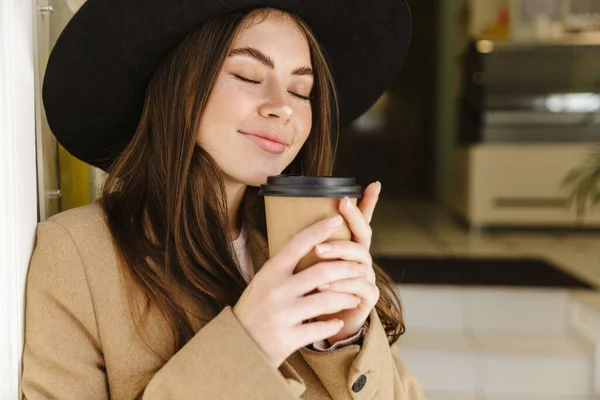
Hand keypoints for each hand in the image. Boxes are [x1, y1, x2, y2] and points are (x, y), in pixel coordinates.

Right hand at [233, 215, 366, 368]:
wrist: (239, 345)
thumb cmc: (255, 308)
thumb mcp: (262, 281)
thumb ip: (284, 267)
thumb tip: (312, 243)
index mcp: (270, 272)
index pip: (298, 244)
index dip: (319, 229)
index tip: (337, 219)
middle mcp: (276, 290)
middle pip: (322, 271)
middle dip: (348, 268)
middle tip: (362, 267)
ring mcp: (283, 314)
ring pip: (327, 300)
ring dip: (347, 297)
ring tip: (355, 296)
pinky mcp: (288, 338)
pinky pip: (321, 327)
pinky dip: (334, 323)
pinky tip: (338, 321)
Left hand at [312, 181, 381, 343]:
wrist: (322, 322)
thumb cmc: (313, 290)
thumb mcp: (307, 264)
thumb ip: (306, 244)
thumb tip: (284, 215)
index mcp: (349, 246)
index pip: (361, 220)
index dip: (369, 203)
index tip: (372, 184)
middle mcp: (362, 258)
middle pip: (362, 236)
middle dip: (350, 224)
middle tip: (331, 217)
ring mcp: (367, 276)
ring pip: (359, 260)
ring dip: (339, 254)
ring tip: (319, 252)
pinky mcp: (368, 297)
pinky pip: (357, 287)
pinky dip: (340, 285)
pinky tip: (323, 286)